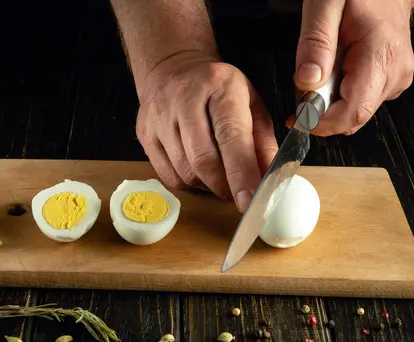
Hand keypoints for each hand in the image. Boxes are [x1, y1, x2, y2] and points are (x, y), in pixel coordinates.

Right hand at [136, 51, 278, 211]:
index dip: (241, 173)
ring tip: (219, 177)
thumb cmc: (218, 90)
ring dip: (207, 186)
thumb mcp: (251, 104)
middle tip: (237, 193)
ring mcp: (160, 117)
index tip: (250, 200)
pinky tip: (197, 171)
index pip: (231, 137)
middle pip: (203, 160)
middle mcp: (185, 99)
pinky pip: (169, 176)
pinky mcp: (145, 134)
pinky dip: (188, 183)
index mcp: (220, 87)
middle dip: (224, 186)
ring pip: (185, 172)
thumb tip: (269, 181)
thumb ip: (263, 142)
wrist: (173, 68)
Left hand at [292, 0, 413, 134]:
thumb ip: (316, 43)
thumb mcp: (326, 4)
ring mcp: (396, 78)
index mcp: (381, 56)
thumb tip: (308, 82)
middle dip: (320, 112)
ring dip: (329, 103)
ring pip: (354, 112)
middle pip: (352, 117)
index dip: (320, 123)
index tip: (297, 118)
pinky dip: (340, 95)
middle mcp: (394, 72)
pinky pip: (360, 100)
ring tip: (321, 70)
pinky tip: (335, 71)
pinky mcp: (392, 80)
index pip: (352, 112)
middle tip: (302, 87)